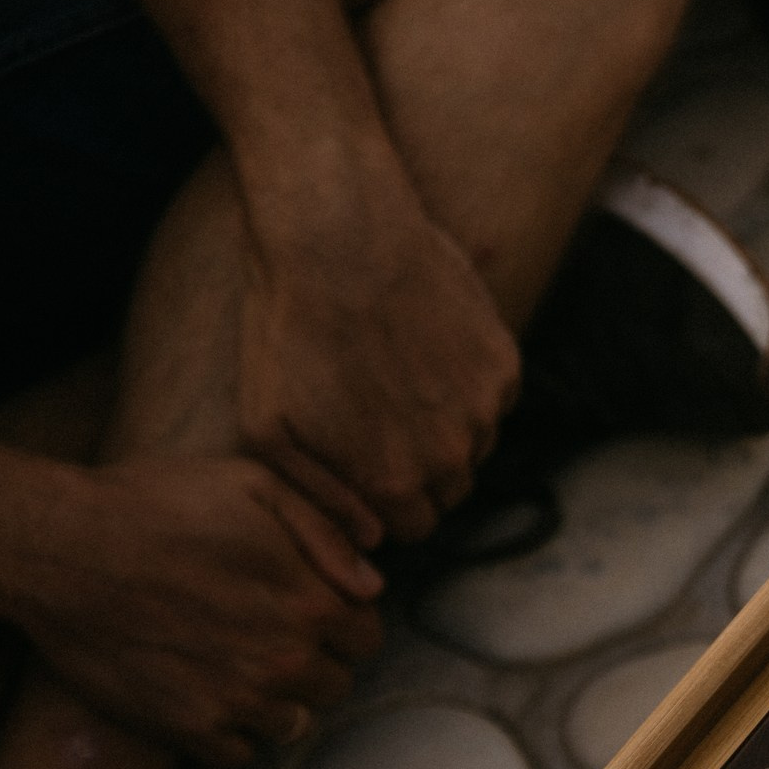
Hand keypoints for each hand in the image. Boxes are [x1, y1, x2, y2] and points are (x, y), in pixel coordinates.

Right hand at [0, 454, 384, 765]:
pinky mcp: (189, 727)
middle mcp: (285, 660)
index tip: (305, 607)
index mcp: (311, 603)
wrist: (58, 547)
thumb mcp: (254, 485)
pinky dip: (229, 730)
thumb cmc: (157, 504)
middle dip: (312, 660)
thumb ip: (327, 534)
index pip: (366, 637)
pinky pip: (239, 752)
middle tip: (265, 633)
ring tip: (233, 662)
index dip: (340, 621)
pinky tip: (205, 692)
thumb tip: (373, 585)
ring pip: (292, 722)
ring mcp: (238, 699)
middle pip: (334, 683)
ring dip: (274, 699)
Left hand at [237, 154, 520, 544]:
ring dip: (445, 427)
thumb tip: (368, 535)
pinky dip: (465, 383)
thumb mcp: (265, 425)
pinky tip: (421, 345)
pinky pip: (494, 398)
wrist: (335, 234)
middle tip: (377, 420)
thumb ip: (318, 495)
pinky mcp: (503, 363)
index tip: (362, 465)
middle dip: (419, 471)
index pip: (413, 529)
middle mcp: (452, 457)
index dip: (385, 504)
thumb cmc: (286, 325)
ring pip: (476, 445)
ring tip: (395, 376)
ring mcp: (484, 410)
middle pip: (449, 492)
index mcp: (395, 484)